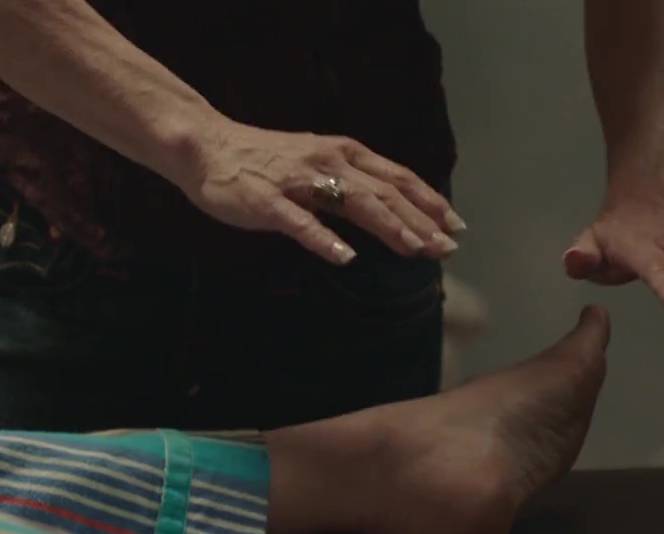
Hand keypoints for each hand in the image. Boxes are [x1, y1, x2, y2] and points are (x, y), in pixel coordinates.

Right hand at [183, 118, 466, 263]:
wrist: (207, 146)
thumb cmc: (266, 162)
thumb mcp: (319, 165)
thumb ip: (353, 185)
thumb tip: (393, 213)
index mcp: (345, 154)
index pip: (398, 178)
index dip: (430, 201)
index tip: (457, 226)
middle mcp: (329, 162)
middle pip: (385, 192)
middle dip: (421, 221)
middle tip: (447, 248)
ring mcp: (298, 181)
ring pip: (353, 203)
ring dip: (387, 225)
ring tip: (414, 249)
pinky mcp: (268, 202)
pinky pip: (300, 223)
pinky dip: (324, 239)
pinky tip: (345, 257)